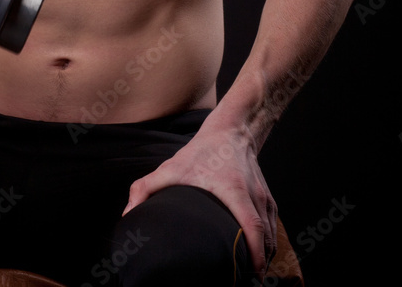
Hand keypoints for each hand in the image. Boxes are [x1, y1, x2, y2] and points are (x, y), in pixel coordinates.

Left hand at [122, 120, 277, 282]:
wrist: (231, 130)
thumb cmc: (202, 151)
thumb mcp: (171, 168)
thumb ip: (145, 188)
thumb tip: (128, 214)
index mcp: (234, 192)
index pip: (253, 228)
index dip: (255, 255)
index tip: (250, 275)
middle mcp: (254, 196)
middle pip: (267, 240)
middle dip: (260, 266)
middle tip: (247, 284)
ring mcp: (264, 198)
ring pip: (272, 236)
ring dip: (265, 259)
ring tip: (251, 277)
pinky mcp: (268, 198)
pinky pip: (273, 228)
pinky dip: (268, 246)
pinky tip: (259, 259)